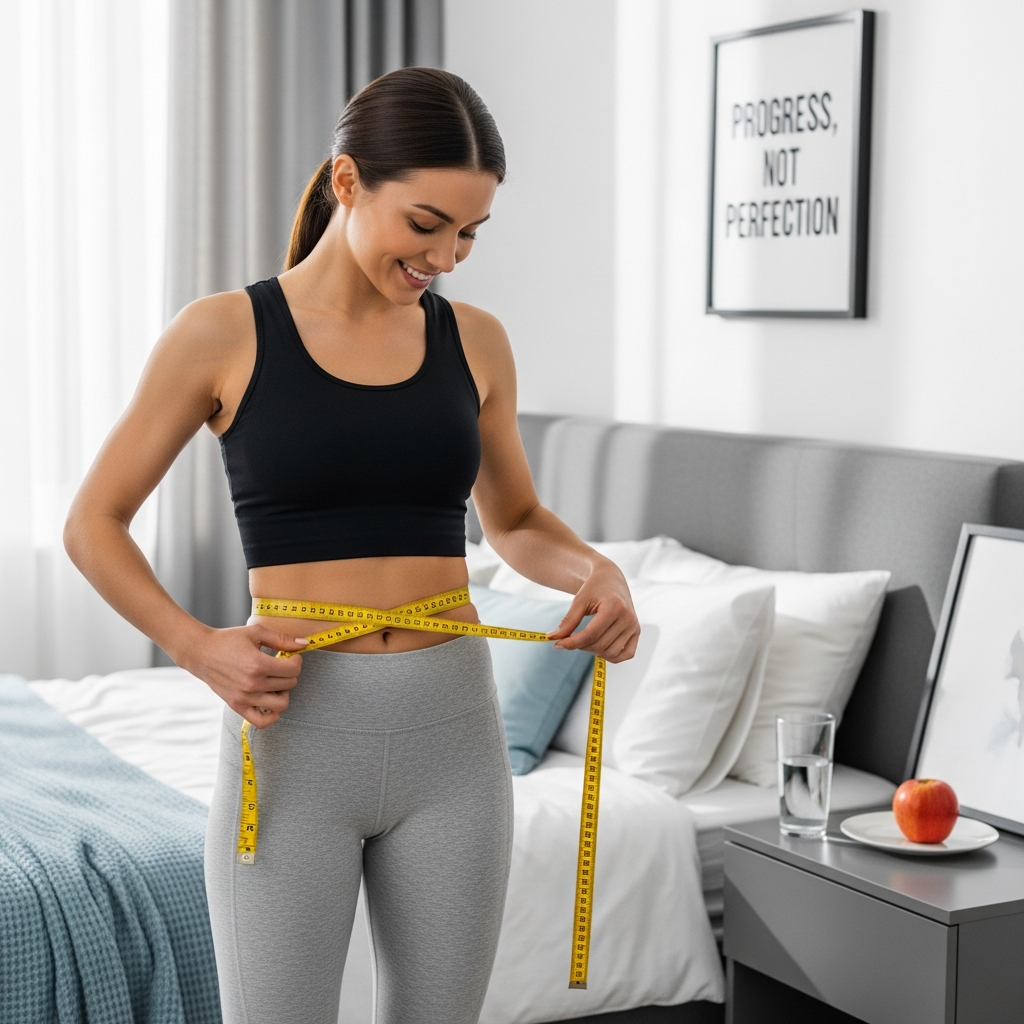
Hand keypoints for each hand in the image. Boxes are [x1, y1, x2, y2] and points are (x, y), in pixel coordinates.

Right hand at [179, 624, 308, 727]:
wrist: (201, 652)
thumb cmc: (228, 640)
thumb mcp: (256, 632)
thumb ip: (282, 639)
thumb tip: (304, 644)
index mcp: (258, 664)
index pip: (293, 670)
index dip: (296, 661)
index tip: (289, 656)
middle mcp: (252, 684)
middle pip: (289, 684)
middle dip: (290, 673)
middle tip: (280, 665)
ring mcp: (245, 698)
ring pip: (281, 704)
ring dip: (284, 693)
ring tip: (275, 682)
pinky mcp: (237, 706)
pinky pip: (262, 722)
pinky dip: (272, 715)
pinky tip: (270, 699)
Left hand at [547, 560, 639, 662]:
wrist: (611, 580)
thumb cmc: (594, 589)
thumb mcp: (579, 601)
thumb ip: (568, 621)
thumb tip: (553, 638)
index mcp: (614, 607)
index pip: (591, 634)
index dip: (572, 643)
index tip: (557, 644)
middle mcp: (628, 618)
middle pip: (600, 645)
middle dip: (580, 646)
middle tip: (570, 639)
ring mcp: (634, 626)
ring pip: (611, 653)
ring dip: (594, 651)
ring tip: (584, 640)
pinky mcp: (637, 632)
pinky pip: (626, 654)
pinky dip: (611, 656)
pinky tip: (599, 648)